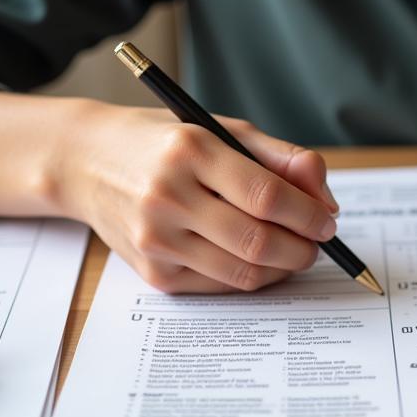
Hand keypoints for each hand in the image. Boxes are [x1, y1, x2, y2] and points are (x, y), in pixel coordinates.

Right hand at [55, 103, 338, 293]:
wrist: (87, 162)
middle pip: (257, 240)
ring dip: (283, 268)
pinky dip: (252, 277)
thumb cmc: (167, 143)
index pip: (266, 195)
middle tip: (318, 243)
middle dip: (303, 248)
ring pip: (242, 271)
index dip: (308, 214)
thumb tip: (326, 199)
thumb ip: (281, 158)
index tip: (328, 221)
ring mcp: (154, 240)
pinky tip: (261, 260)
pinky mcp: (152, 273)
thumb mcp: (223, 131)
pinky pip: (220, 286)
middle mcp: (167, 197)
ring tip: (295, 252)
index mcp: (190, 151)